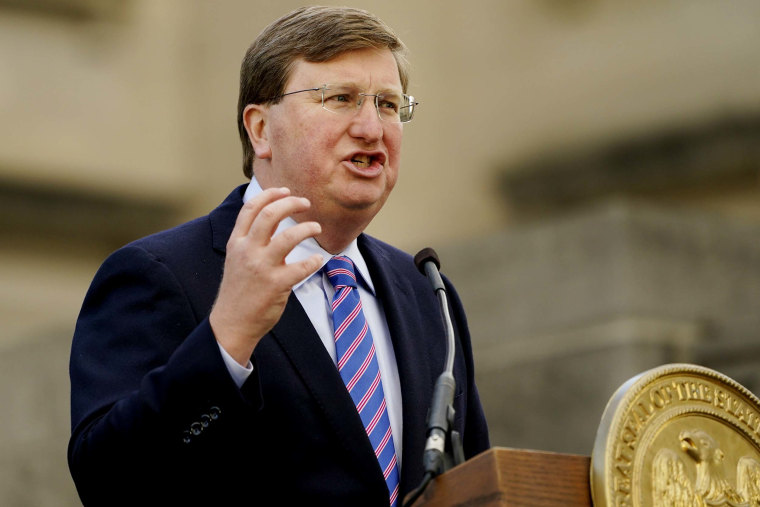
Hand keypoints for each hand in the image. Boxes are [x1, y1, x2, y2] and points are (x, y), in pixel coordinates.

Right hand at [209, 187, 322, 364]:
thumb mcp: (237, 259)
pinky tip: (318, 260)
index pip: (251, 208)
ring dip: (307, 228)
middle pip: (270, 214)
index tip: (286, 190)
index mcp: (237, 242)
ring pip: (288, 237)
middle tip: (306, 203)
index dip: (270, 194)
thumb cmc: (239, 290)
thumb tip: (272, 219)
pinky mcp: (276, 284)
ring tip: (316, 227)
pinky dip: (313, 261)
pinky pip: (301, 267)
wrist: (232, 323)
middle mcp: (247, 251)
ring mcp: (261, 267)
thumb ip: (250, 240)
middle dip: (291, 203)